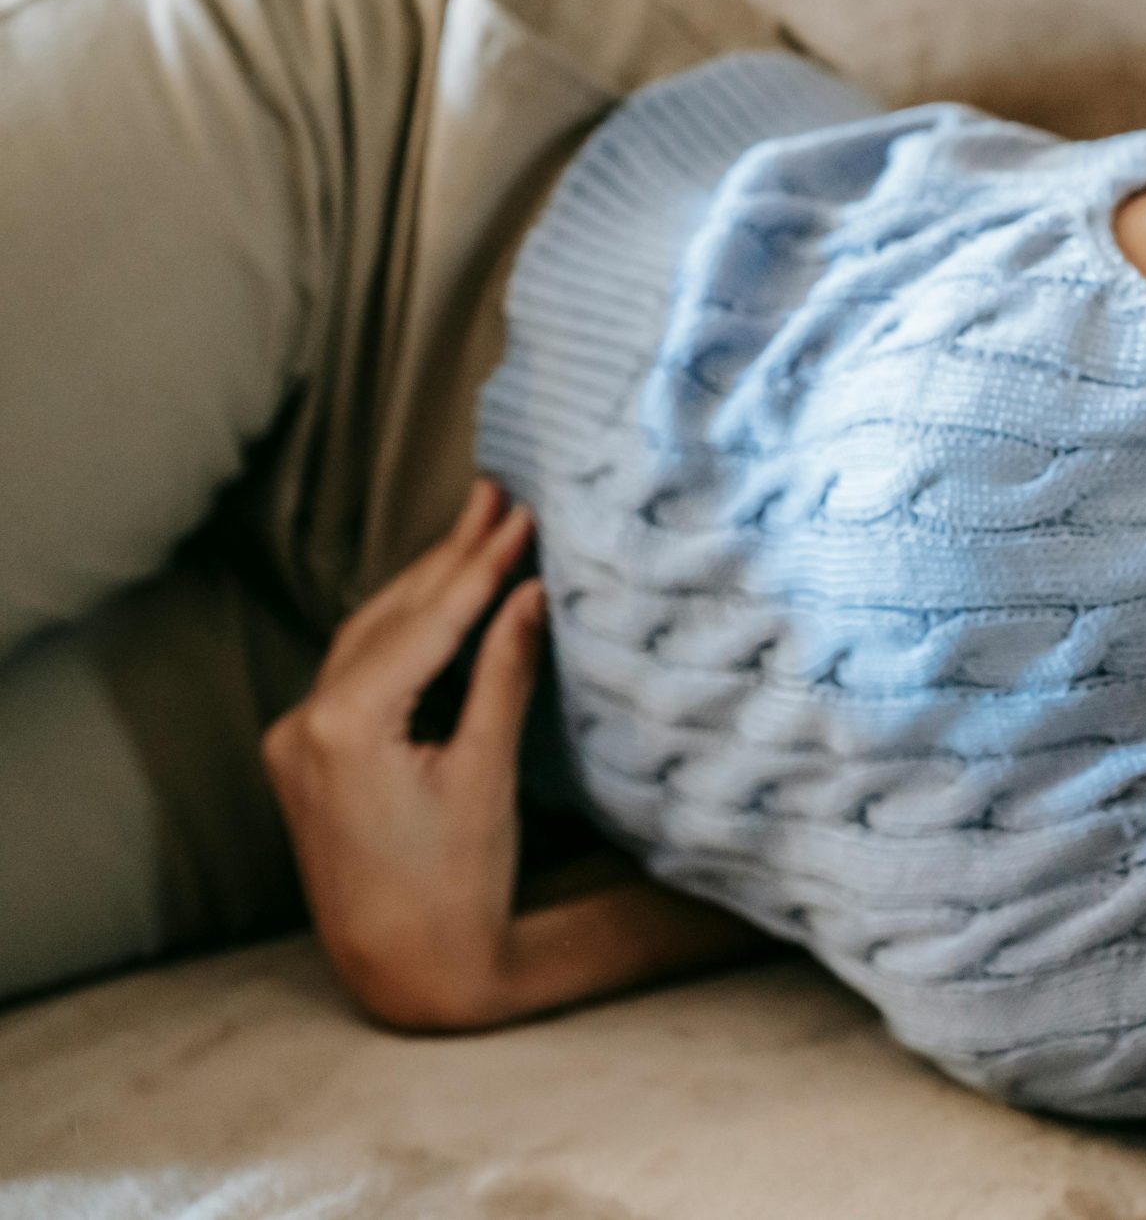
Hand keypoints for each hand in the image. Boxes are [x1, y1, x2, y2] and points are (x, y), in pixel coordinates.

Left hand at [260, 477, 548, 1030]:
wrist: (408, 971)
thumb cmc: (457, 884)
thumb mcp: (488, 773)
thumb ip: (504, 673)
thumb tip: (532, 592)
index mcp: (343, 728)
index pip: (426, 622)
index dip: (480, 563)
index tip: (521, 511)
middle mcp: (302, 724)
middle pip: (389, 617)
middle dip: (449, 556)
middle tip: (497, 493)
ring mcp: (295, 740)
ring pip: (368, 637)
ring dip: (426, 586)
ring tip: (475, 528)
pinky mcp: (305, 756)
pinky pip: (357, 670)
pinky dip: (404, 631)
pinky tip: (439, 599)